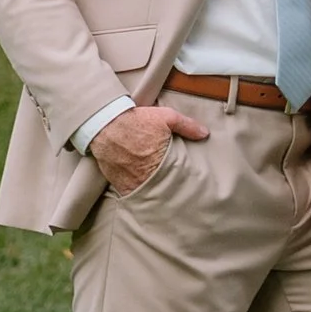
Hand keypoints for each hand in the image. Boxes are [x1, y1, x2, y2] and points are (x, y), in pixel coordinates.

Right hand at [90, 101, 207, 193]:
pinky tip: (140, 187)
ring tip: (157, 188)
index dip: (182, 179)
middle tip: (172, 186)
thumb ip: (187, 126)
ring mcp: (133, 183)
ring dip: (152, 191)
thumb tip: (205, 134)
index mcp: (163, 162)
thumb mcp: (166, 117)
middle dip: (169, 188)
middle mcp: (148, 177)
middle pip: (164, 189)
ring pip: (148, 194)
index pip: (179, 178)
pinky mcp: (119, 185)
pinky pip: (131, 194)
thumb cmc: (137, 120)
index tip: (185, 178)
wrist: (105, 125)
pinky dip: (136, 191)